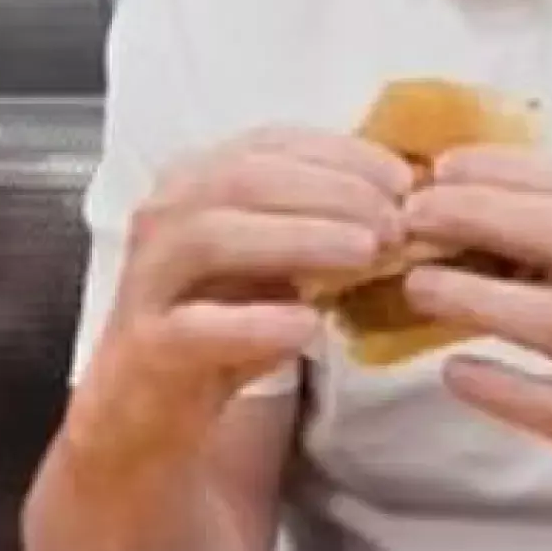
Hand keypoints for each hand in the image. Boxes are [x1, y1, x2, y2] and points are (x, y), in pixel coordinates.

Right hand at [85, 129, 412, 436]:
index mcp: (196, 181)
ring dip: (298, 238)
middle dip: (329, 192)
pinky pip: (196, 325)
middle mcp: (164, 215)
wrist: (145, 405)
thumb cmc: (220, 323)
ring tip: (365, 253)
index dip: (341, 154)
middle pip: (245, 178)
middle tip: (395, 221)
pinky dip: (254, 322)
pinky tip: (308, 327)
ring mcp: (148, 278)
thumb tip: (407, 205)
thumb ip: (321, 229)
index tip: (404, 179)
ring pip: (213, 237)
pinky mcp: (147, 344)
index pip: (271, 145)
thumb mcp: (274, 264)